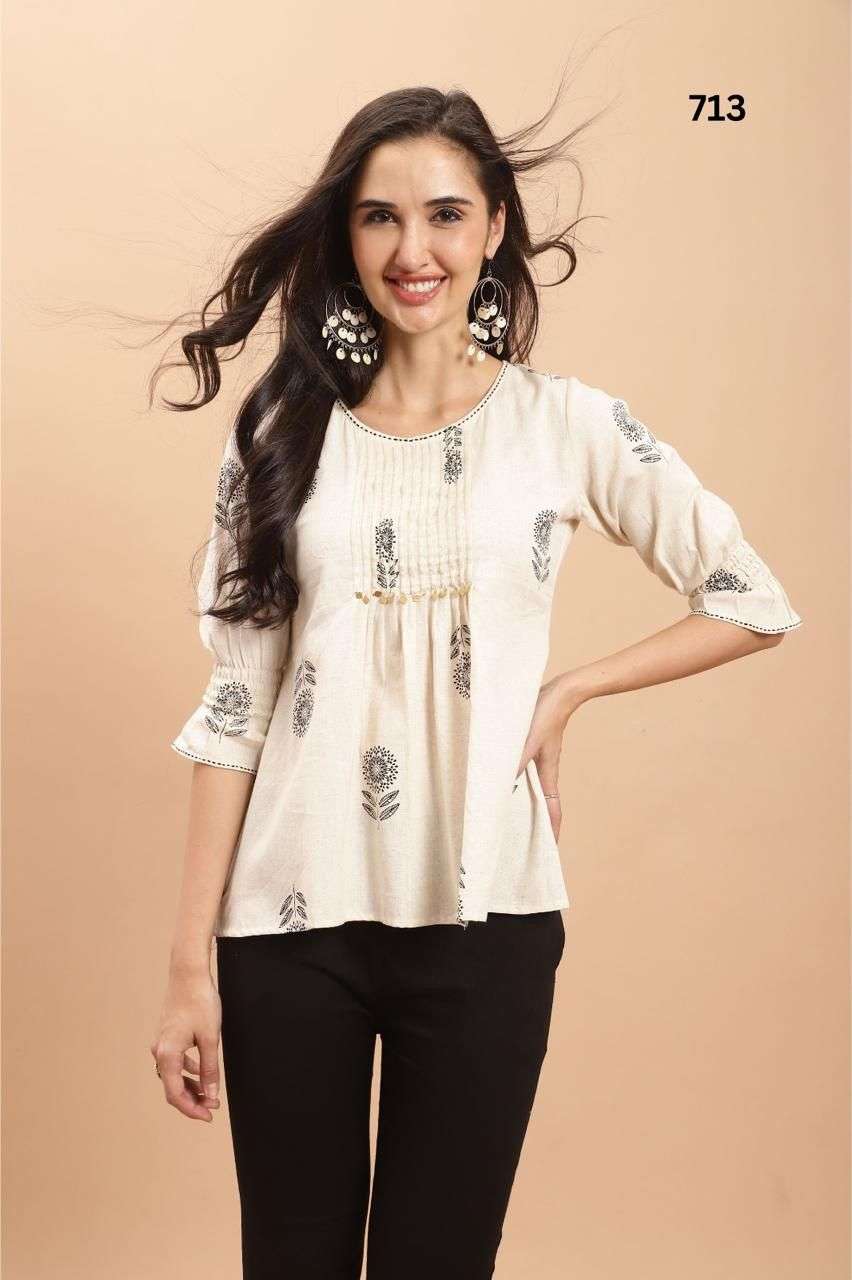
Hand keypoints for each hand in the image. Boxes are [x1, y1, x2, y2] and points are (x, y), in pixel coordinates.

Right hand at [150, 968, 221, 1121]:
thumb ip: (209, 1069)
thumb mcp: (210, 1038)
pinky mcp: (167, 1034)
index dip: (192, 1109)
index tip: (209, 1115)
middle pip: (172, 1086)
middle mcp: (159, 1050)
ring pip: (173, 1074)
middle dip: (192, 1100)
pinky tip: (201, 1069)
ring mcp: (162, 1042)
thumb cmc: (200, 1002)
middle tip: (212, 1107)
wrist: (188, 973)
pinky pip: (175, 1060)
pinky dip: (187, 1070)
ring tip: (209, 1092)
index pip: (175, 1094)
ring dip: (190, 1086)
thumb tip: (210, 1094)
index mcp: (167, 1054)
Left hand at [515, 673, 584, 841]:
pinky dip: (516, 784)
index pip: (553, 809)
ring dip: (525, 804)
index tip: (550, 851)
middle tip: (524, 841)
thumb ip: (516, 761)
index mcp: (548, 773)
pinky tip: (503, 783)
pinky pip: (524, 774)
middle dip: (537, 824)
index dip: (552, 831)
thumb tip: (503, 785)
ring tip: (510, 818)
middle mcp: (545, 770)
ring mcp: (540, 760)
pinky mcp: (533, 749)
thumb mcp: (528, 739)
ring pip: (532, 789)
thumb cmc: (545, 714)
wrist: (559, 693)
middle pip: (543, 804)